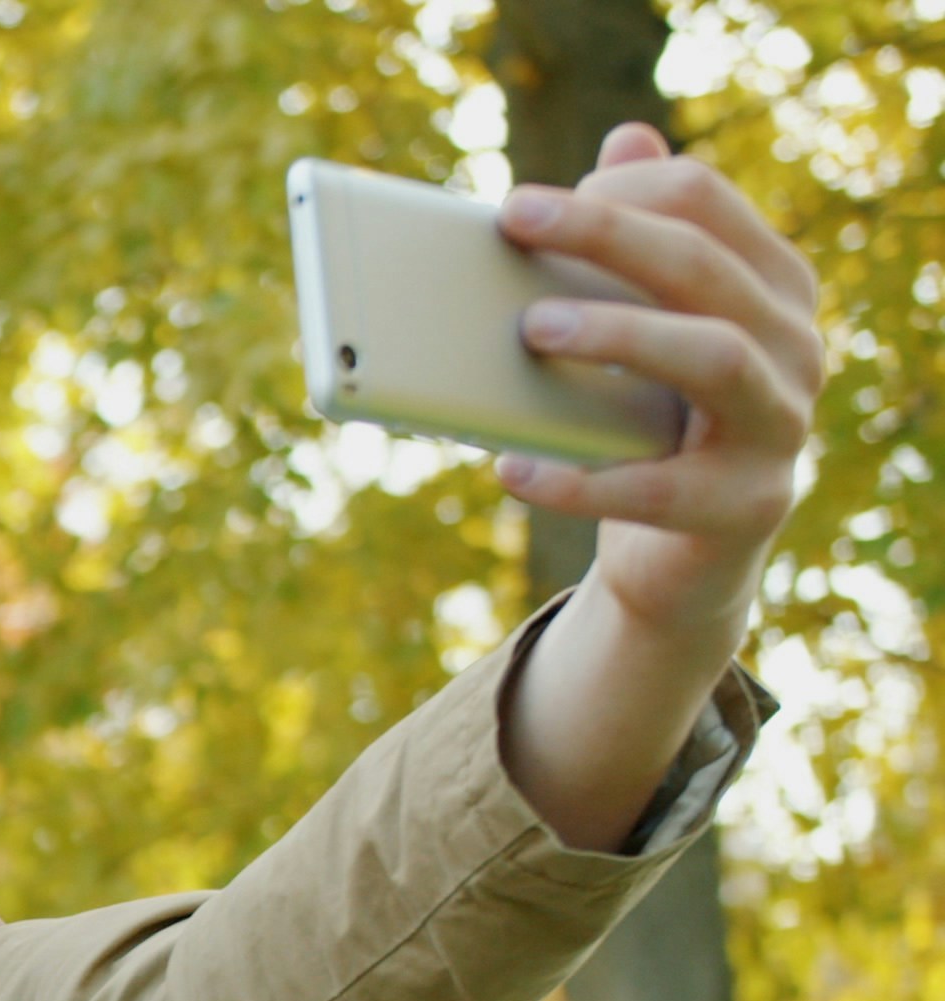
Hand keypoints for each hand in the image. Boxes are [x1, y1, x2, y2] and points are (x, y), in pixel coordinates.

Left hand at [491, 128, 823, 848]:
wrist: (681, 558)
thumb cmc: (651, 422)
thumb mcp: (647, 326)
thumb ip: (641, 237)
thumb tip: (626, 138)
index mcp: (770, 284)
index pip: (703, 201)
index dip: (615, 192)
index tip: (525, 204)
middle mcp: (793, 345)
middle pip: (702, 265)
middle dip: (605, 233)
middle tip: (514, 220)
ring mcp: (781, 426)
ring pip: (714, 356)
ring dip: (619, 333)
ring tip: (531, 327)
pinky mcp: (745, 508)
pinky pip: (659, 489)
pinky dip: (579, 479)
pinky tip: (511, 469)